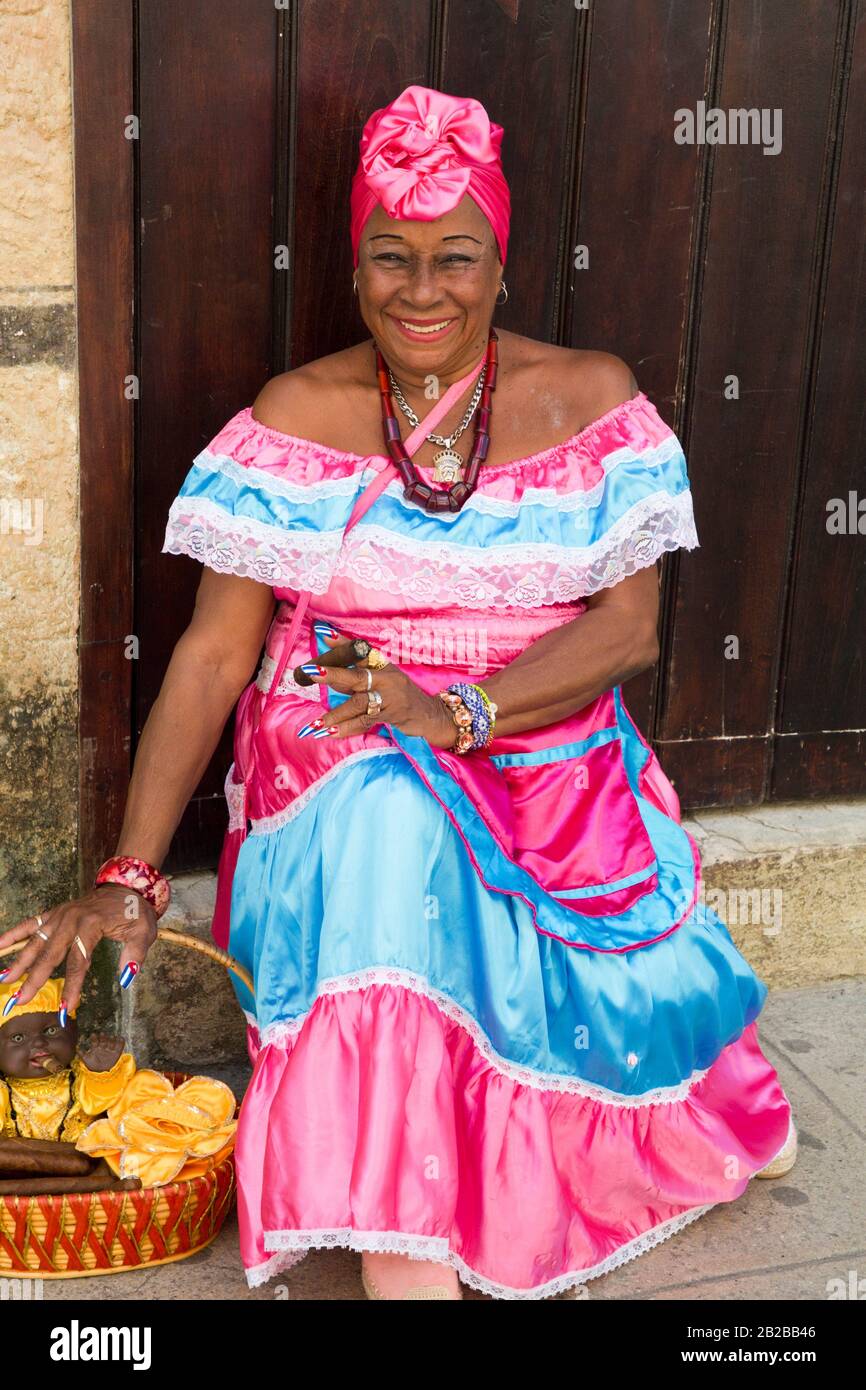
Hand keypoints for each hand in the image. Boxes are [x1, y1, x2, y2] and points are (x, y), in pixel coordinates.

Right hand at [0, 883, 157, 1013]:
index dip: (72, 986)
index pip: (79, 962)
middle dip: (34, 979)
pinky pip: (30, 923)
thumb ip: (135, 954)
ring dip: (19, 961)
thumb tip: (126, 977)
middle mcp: (71, 920)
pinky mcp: (54, 913)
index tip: (65, 1008)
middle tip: (20, 1000)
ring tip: (5, 979)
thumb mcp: (143, 931)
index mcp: (91, 926)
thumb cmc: (134, 912)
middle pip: (49, 954)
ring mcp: (59, 916)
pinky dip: (14, 933)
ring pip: (35, 941)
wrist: (126, 886)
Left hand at [78, 1032, 125, 1071]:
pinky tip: (121, 1038)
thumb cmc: (93, 1065)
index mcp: (96, 1047)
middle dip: (103, 1037)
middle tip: (102, 1034)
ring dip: (111, 1039)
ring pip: (111, 1042)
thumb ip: (82, 1054)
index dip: (94, 1038)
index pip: (95, 1041)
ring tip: (112, 1036)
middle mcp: (103, 1047)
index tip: (93, 1034)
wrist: (102, 1072)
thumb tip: (76, 1048)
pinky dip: (121, 1042)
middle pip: (103, 1040)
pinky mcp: (117, 1052)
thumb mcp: (86, 1060)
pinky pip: (120, 1046)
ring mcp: (110, 1049)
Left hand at [293, 629, 458, 748]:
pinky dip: (348, 729)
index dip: (342, 643)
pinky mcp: (393, 715)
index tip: (323, 634)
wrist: (429, 714)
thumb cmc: (399, 695)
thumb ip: (356, 674)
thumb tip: (326, 668)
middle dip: (332, 674)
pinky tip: (332, 733)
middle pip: (356, 676)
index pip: (360, 651)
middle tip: (311, 672)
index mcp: (382, 665)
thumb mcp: (382, 678)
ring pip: (359, 703)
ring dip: (336, 713)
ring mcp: (390, 697)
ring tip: (316, 724)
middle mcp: (386, 678)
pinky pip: (366, 722)